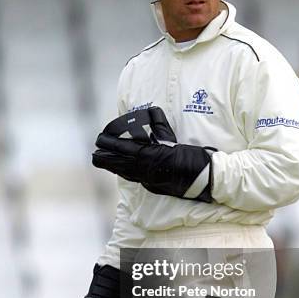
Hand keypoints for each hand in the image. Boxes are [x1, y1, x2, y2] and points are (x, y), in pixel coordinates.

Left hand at [92, 107, 214, 202]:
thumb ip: (160, 127)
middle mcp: (145, 170)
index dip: (110, 145)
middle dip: (106, 159)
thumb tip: (151, 111)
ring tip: (102, 162)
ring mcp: (149, 180)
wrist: (204, 179)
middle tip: (94, 155)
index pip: (123, 149)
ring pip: (125, 173)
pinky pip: (135, 178)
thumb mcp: (173, 140)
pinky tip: (122, 171)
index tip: (100, 140)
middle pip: (119, 164)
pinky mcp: (154, 186)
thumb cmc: (191, 159)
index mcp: (148, 157)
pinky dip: (125, 173)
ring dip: (113, 167)